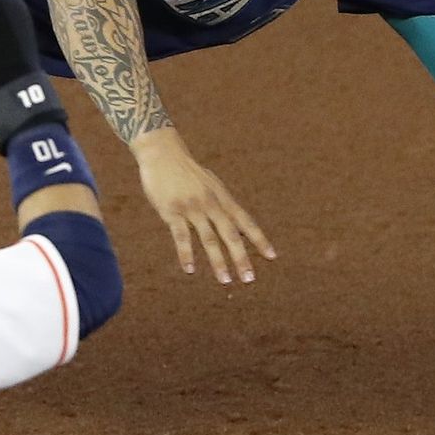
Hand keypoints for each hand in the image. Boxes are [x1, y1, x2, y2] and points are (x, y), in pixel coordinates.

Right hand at [131, 128, 274, 284]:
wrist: (163, 153)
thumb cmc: (187, 172)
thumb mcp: (211, 185)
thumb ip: (224, 205)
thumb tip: (240, 226)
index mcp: (223, 198)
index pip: (246, 222)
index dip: (259, 240)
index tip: (272, 257)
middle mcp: (211, 204)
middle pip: (231, 235)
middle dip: (241, 258)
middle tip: (249, 279)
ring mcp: (192, 208)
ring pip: (209, 239)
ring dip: (218, 262)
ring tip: (225, 280)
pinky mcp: (172, 211)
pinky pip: (181, 237)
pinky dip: (186, 255)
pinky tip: (190, 270)